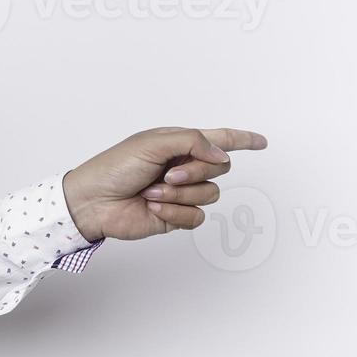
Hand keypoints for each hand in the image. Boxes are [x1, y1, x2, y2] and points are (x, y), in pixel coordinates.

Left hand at [61, 127, 268, 240]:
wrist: (94, 202)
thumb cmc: (114, 167)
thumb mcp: (153, 143)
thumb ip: (193, 142)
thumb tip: (222, 154)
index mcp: (177, 144)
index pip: (217, 139)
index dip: (241, 140)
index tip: (262, 142)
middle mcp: (183, 166)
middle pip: (219, 167)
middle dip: (196, 171)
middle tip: (167, 174)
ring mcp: (181, 192)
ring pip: (209, 193)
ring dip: (179, 194)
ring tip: (152, 192)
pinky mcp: (176, 215)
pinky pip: (196, 216)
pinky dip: (174, 212)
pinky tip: (153, 208)